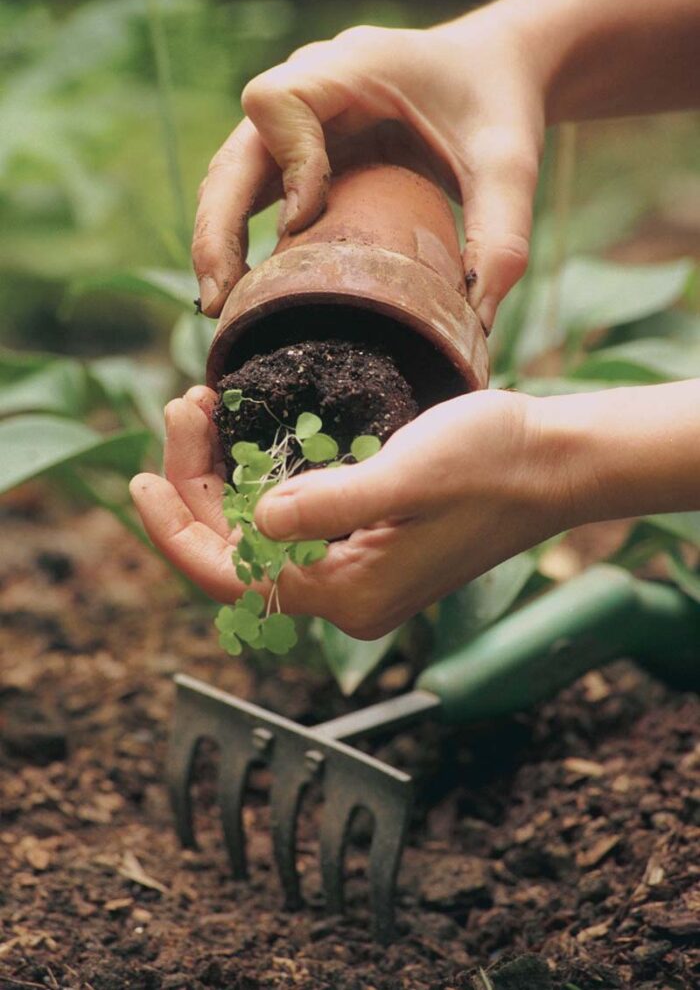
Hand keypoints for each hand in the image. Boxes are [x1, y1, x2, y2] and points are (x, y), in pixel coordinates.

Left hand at [130, 387, 570, 638]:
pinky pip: (294, 518)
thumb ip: (329, 505)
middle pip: (241, 552)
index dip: (178, 531)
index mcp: (350, 595)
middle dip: (200, 485)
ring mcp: (359, 567)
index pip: (235, 579)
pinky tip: (249, 435)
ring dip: (227, 477)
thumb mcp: (408, 477)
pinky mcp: (370, 538)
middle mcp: (347, 593)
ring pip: (263, 532)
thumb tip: (258, 521)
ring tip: (205, 408)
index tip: (139, 478)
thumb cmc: (494, 465)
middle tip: (186, 407)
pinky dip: (263, 476)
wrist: (555, 461)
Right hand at [193, 11, 544, 332]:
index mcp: (354, 67)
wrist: (492, 72)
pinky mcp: (299, 152)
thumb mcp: (511, 165)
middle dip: (219, 227)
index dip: (285, 161)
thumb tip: (476, 325)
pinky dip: (239, 239)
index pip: (278, 101)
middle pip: (235, 151)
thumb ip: (502, 234)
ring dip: (218, 240)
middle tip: (219, 301)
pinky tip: (244, 292)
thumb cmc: (498, 106)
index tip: (305, 218)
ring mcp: (297, 122)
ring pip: (231, 175)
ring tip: (221, 308)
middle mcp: (311, 89)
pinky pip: (252, 192)